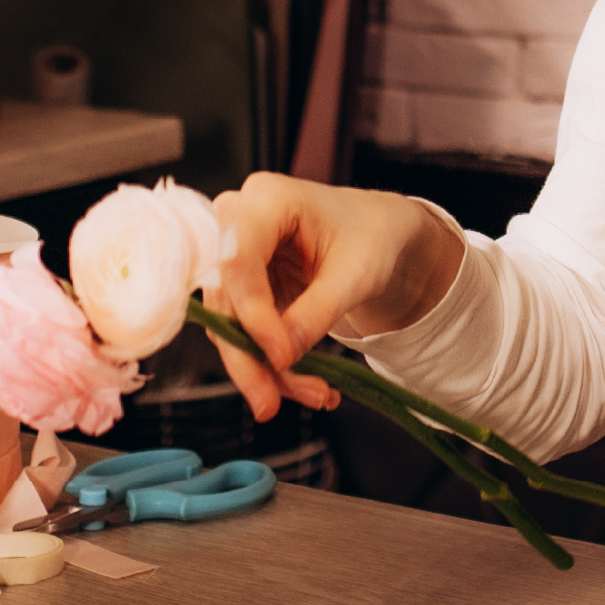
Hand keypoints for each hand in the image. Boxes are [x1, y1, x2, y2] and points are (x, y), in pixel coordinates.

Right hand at [206, 172, 465, 421]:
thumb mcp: (356, 272)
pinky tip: (306, 385)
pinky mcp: (241, 289)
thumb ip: (317, 311)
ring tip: (314, 395)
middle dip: (250, 358)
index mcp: (267, 199)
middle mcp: (237, 223)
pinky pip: (243, 334)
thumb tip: (281, 358)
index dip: (254, 315)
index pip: (239, 261)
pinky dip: (271, 365)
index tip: (282, 358)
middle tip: (270, 405)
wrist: (378, 236)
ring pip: (229, 326)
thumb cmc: (371, 237)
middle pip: (226, 300)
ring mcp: (233, 256)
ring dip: (264, 370)